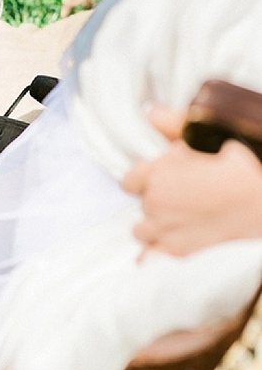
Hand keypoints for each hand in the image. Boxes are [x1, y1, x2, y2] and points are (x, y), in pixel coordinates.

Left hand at [122, 105, 261, 255]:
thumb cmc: (238, 166)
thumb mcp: (206, 136)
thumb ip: (172, 125)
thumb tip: (150, 112)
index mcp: (156, 174)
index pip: (130, 180)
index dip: (146, 179)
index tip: (161, 179)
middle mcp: (154, 203)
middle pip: (142, 204)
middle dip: (158, 199)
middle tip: (183, 196)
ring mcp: (163, 230)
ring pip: (141, 229)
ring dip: (154, 224)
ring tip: (178, 218)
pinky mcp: (176, 251)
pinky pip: (148, 256)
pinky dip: (153, 253)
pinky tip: (161, 247)